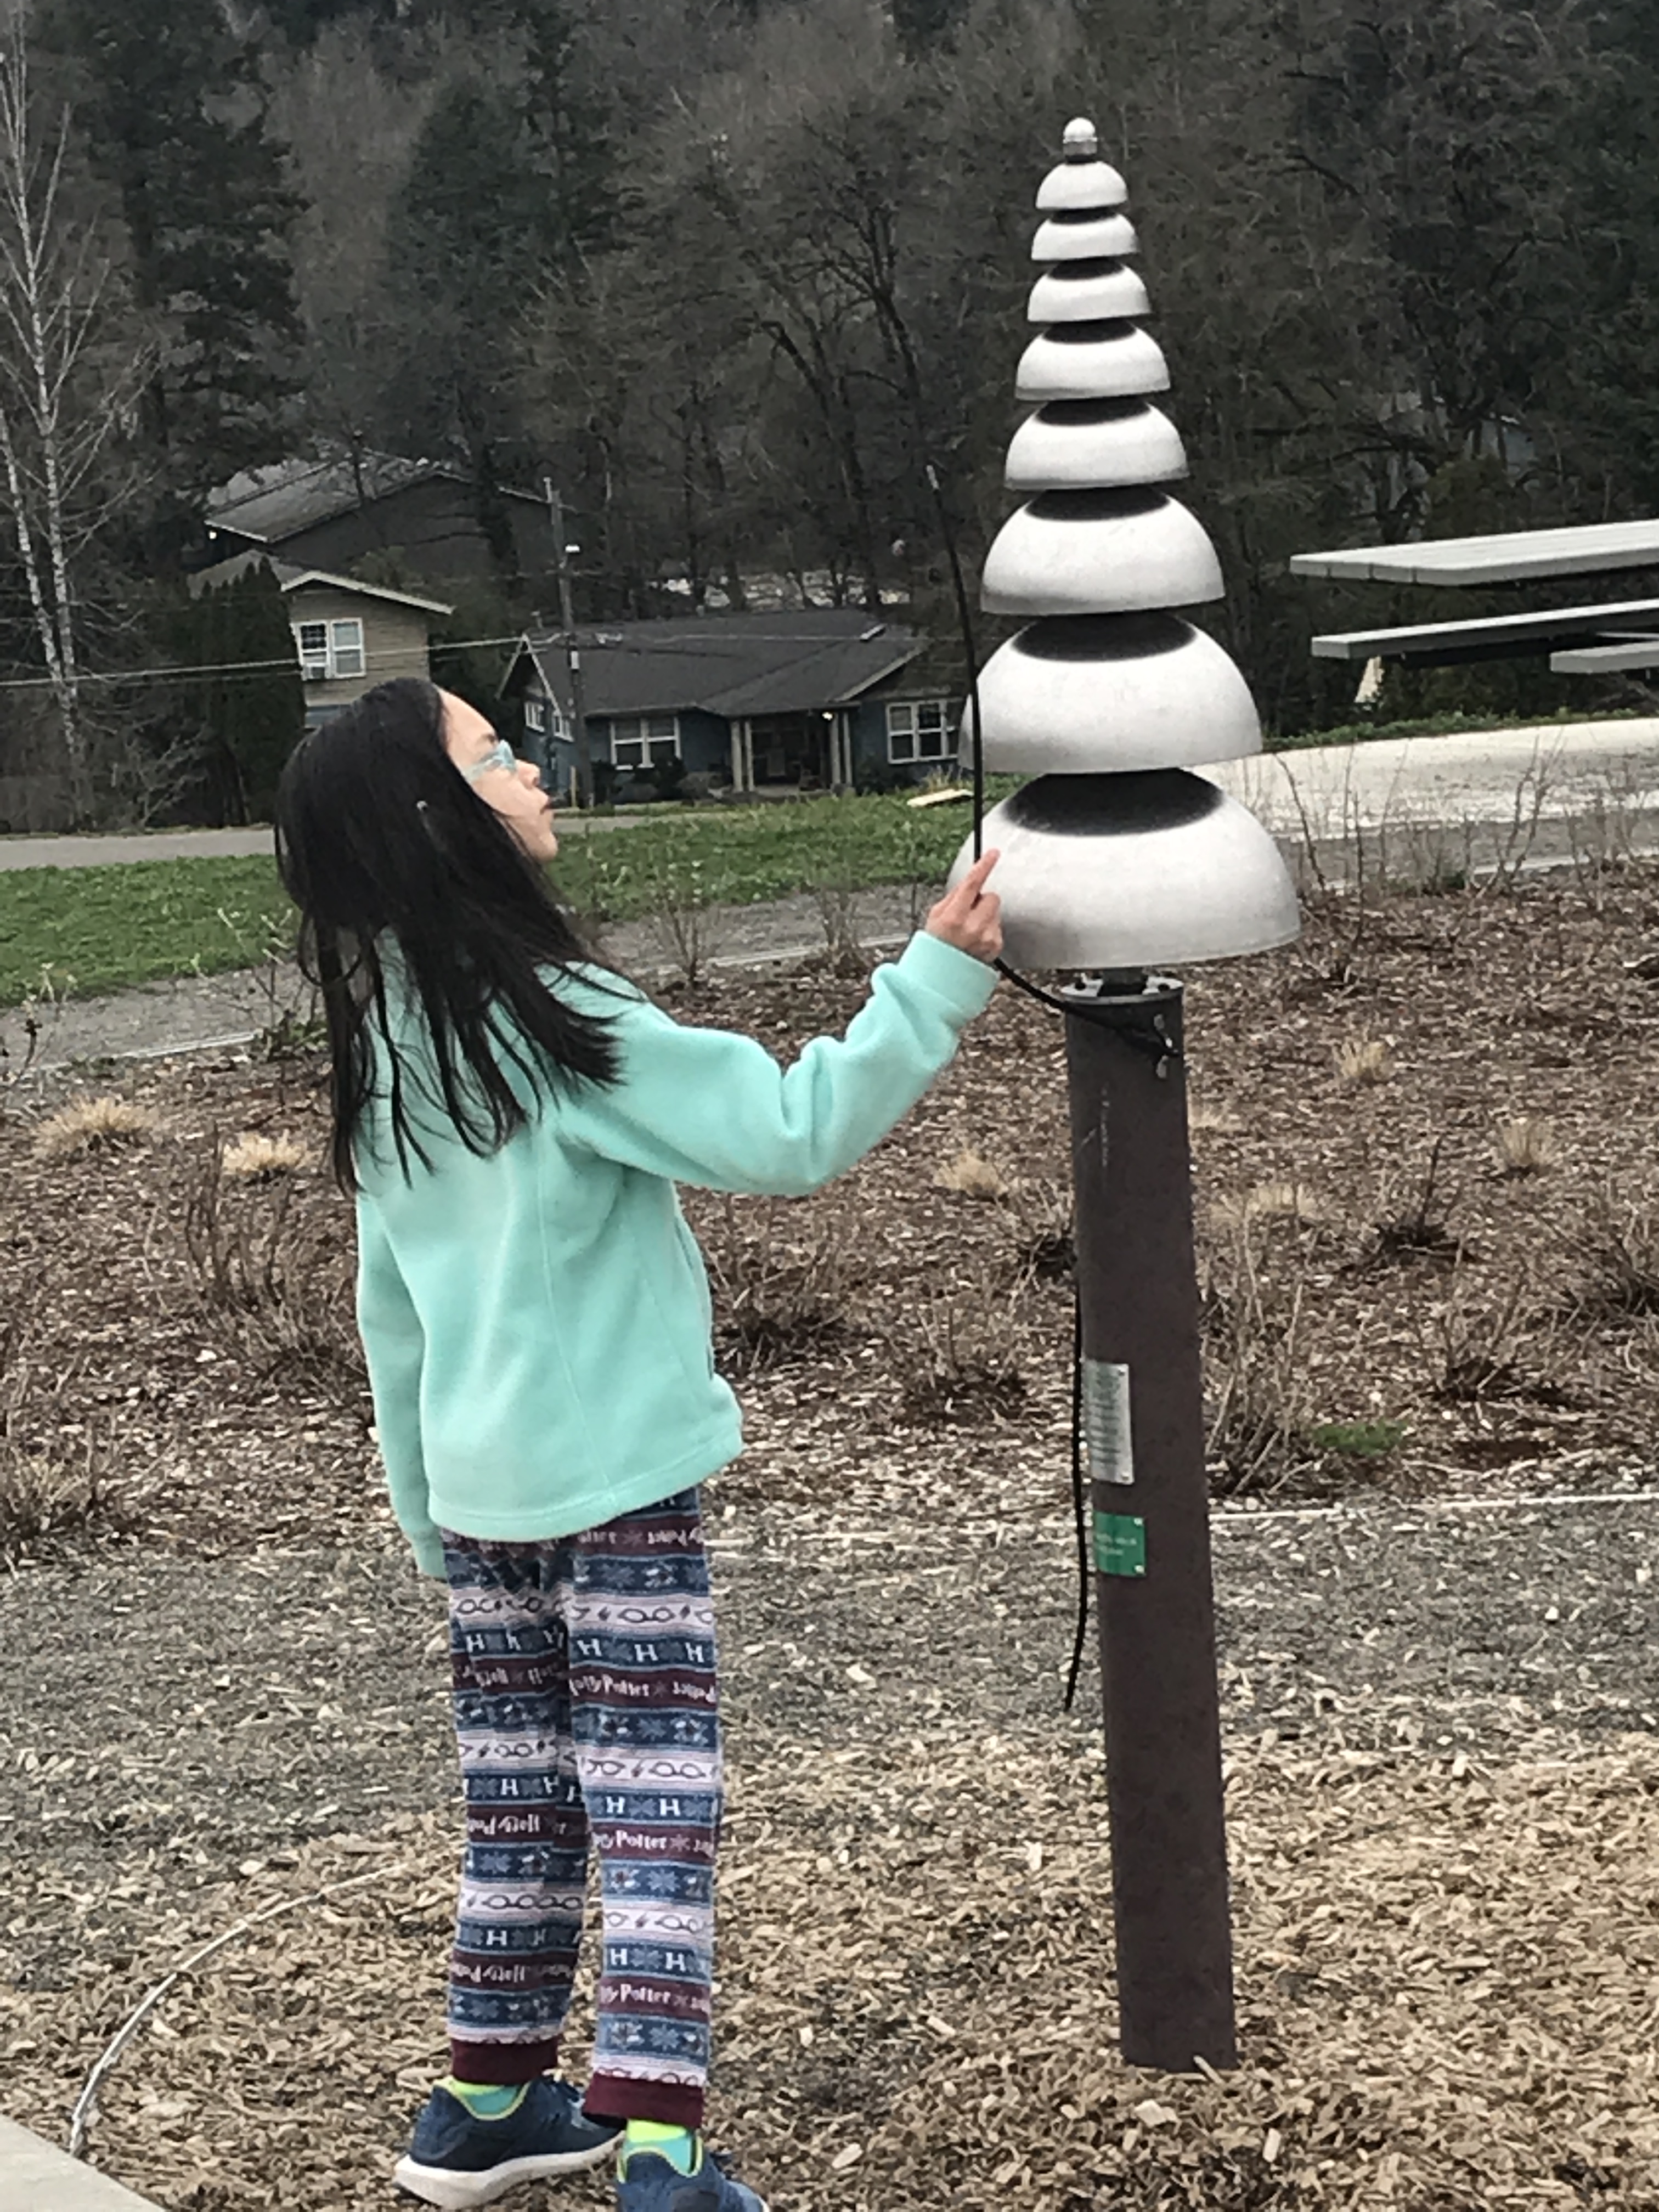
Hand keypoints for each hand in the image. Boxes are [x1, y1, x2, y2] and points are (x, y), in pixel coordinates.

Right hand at [924, 849, 1001, 963]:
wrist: (942, 977)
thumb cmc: (936, 946)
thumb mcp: (935, 916)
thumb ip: (954, 897)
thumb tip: (970, 882)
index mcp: (954, 917)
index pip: (973, 884)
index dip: (984, 866)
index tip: (993, 854)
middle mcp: (973, 927)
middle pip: (991, 896)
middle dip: (982, 901)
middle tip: (968, 913)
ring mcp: (986, 938)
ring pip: (996, 911)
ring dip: (986, 916)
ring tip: (970, 930)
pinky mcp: (996, 946)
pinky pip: (998, 926)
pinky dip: (989, 929)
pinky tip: (976, 940)